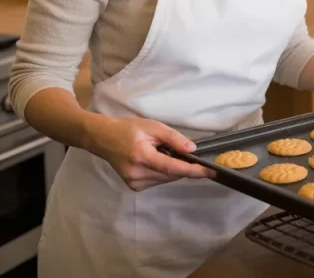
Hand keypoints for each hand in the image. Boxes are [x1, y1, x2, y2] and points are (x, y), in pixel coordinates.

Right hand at [87, 116, 214, 190]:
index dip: (193, 171)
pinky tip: (155, 160)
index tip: (210, 172)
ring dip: (172, 169)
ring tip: (161, 152)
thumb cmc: (128, 129)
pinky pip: (158, 181)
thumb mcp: (152, 126)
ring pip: (166, 179)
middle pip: (171, 175)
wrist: (102, 138)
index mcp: (141, 157)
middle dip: (183, 166)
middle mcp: (137, 174)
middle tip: (182, 151)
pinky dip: (163, 172)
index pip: (172, 168)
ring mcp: (134, 183)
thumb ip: (173, 138)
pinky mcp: (134, 186)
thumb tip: (192, 150)